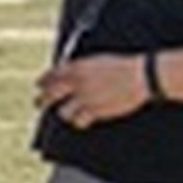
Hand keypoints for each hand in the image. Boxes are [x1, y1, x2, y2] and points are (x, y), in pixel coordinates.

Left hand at [33, 52, 150, 130]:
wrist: (143, 75)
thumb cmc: (123, 66)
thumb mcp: (97, 61)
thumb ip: (79, 67)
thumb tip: (66, 72)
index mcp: (76, 68)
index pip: (50, 76)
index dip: (42, 82)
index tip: (39, 86)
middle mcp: (77, 83)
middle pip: (49, 95)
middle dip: (41, 100)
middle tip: (39, 104)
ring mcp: (86, 98)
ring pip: (62, 112)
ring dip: (64, 113)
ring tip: (67, 113)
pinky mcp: (96, 110)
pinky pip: (78, 121)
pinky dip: (79, 122)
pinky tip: (81, 121)